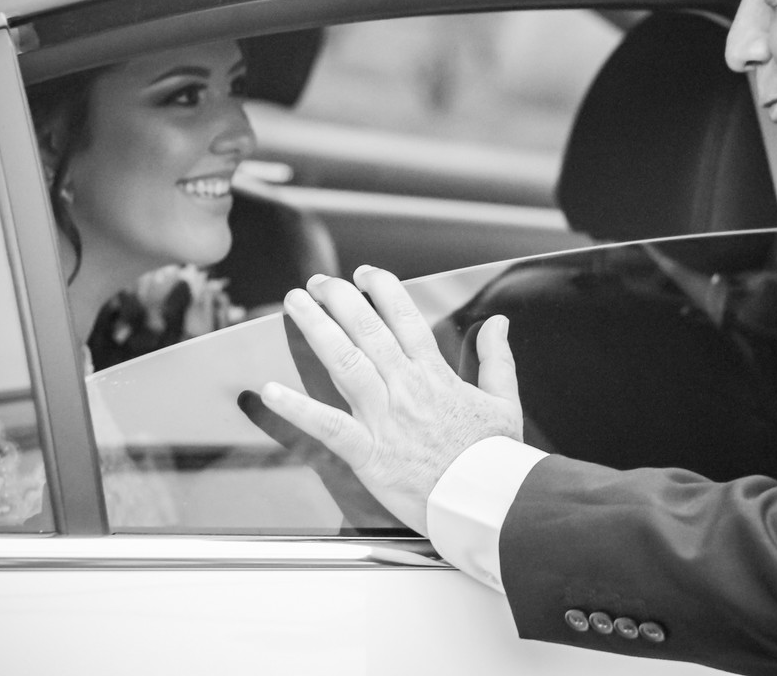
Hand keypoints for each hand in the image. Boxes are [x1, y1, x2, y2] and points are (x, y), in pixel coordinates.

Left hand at [260, 265, 522, 534]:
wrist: (486, 502)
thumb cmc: (493, 460)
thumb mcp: (505, 402)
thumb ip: (497, 359)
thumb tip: (498, 324)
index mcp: (436, 376)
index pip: (404, 319)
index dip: (382, 290)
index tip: (365, 274)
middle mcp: (407, 390)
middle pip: (368, 331)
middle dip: (340, 299)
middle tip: (318, 281)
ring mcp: (385, 419)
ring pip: (346, 362)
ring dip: (317, 329)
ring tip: (296, 305)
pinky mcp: (369, 453)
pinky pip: (328, 426)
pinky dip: (298, 409)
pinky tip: (271, 391)